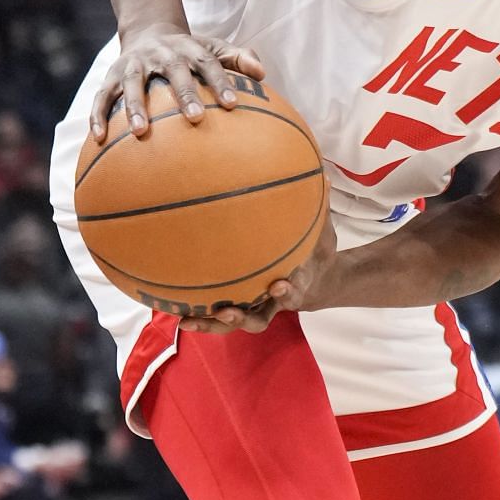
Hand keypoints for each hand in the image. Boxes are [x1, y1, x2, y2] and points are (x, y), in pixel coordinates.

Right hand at [90, 29, 267, 140]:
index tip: (232, 105)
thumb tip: (262, 73)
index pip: (209, 64)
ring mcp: (134, 64)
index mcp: (190, 49)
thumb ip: (240, 58)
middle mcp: (161, 54)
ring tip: (140, 132)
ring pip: (132, 84)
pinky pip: (101, 97)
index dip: (220, 83)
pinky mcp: (111, 75)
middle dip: (184, 95)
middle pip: (173, 73)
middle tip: (195, 119)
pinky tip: (99, 138)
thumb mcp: (215, 48)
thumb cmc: (191, 52)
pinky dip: (97, 116)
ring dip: (134, 106)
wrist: (150, 32)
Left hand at [180, 210, 337, 333]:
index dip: (286, 291)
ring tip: (188, 320)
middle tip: (225, 310)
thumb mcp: (324, 234)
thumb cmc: (317, 255)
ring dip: (212, 323)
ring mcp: (256, 308)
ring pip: (234, 323)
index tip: (279, 284)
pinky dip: (200, 316)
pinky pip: (220, 317)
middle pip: (258, 319)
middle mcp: (274, 303)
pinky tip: (175, 308)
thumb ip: (321, 211)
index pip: (293, 291)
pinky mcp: (242, 307)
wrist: (318, 282)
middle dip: (241, 317)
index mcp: (298, 285)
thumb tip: (325, 176)